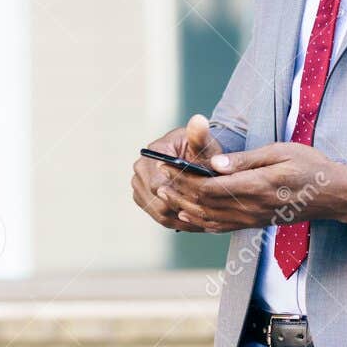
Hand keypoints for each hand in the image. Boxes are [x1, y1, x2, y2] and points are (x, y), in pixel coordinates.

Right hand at [131, 114, 222, 231]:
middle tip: (207, 220)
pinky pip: (158, 215)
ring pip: (158, 212)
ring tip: (205, 224)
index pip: (159, 185)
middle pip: (157, 202)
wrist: (194, 155)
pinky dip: (177, 221)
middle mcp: (140, 168)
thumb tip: (199, 121)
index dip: (180, 198)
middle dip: (182, 211)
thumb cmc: (201, 149)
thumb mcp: (204, 144)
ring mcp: (138, 184)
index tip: (203, 207)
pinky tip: (197, 224)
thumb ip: (201, 137)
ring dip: (181, 220)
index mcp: (152, 153)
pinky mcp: (143, 197)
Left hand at [158, 142, 346, 232]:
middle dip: (179, 192)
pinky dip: (201, 222)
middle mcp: (251, 208)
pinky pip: (222, 226)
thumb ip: (245, 160)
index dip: (185, 178)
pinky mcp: (254, 223)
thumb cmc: (310, 166)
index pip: (210, 187)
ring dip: (185, 207)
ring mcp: (252, 219)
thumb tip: (214, 164)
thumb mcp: (280, 152)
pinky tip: (188, 215)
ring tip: (166, 195)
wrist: (332, 195)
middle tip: (158, 180)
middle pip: (205, 204)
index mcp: (256, 187)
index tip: (168, 166)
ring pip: (210, 218)